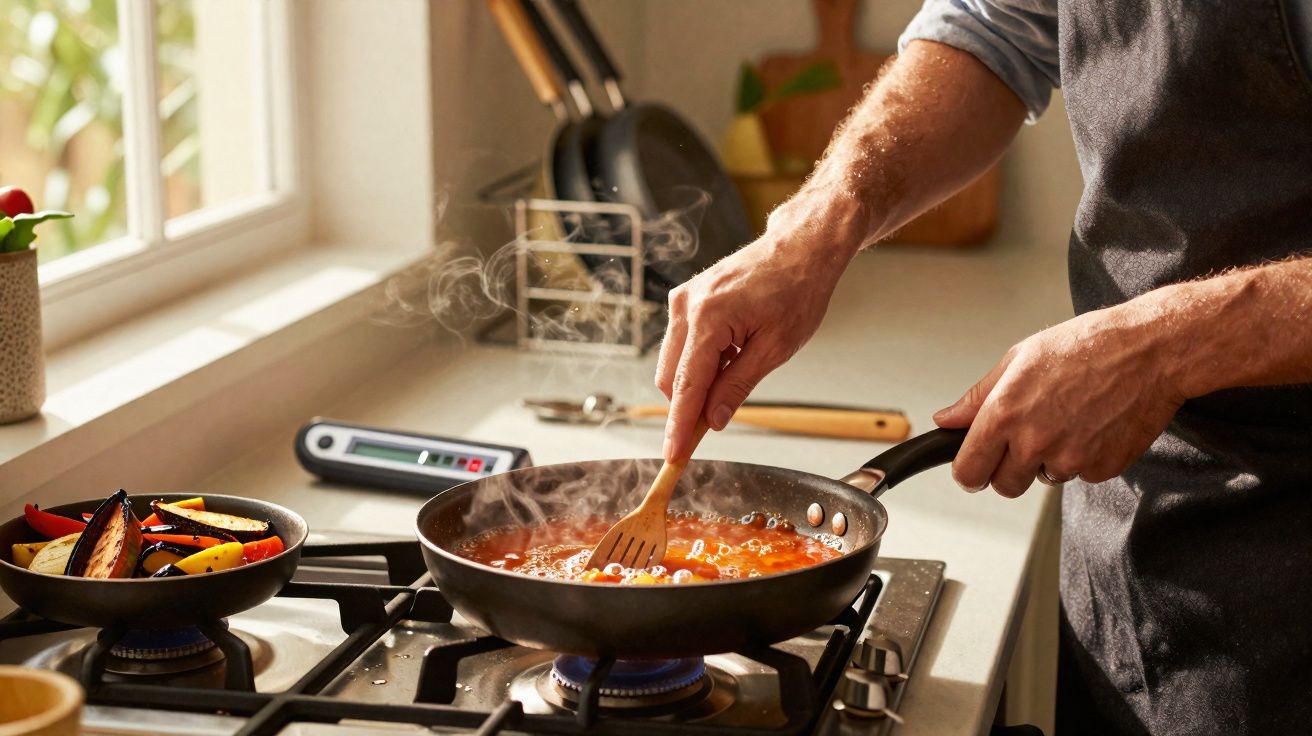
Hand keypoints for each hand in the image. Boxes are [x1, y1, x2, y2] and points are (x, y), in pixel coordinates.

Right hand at [655, 224, 855, 459]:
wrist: (799, 249)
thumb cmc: (796, 290)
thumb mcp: (776, 348)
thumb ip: (738, 385)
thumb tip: (714, 420)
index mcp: (709, 318)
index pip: (687, 386)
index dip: (679, 426)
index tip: (673, 455)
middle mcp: (687, 306)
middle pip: (671, 378)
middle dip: (688, 405)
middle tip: (716, 422)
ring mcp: (683, 299)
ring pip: (673, 362)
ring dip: (697, 381)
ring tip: (739, 368)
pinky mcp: (687, 298)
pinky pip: (682, 343)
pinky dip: (700, 361)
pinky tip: (731, 353)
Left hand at [933, 302, 1186, 495]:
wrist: (1150, 351)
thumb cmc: (1086, 346)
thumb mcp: (1019, 359)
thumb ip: (977, 398)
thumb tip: (946, 420)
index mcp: (1005, 414)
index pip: (968, 471)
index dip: (969, 471)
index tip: (974, 467)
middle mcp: (1035, 442)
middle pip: (1004, 486)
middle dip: (1008, 469)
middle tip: (1026, 437)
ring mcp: (1071, 460)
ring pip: (1044, 479)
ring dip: (1048, 460)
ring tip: (1067, 418)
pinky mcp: (1102, 468)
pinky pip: (1080, 475)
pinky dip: (1083, 457)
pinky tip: (1093, 424)